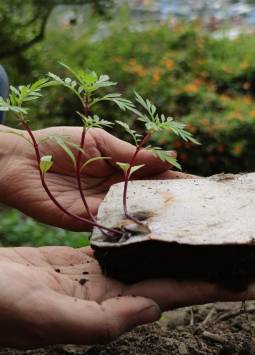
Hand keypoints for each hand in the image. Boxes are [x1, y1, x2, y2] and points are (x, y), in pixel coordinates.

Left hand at [0, 126, 192, 230]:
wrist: (22, 161)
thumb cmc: (59, 143)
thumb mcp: (99, 141)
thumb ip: (129, 154)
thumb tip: (166, 158)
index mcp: (119, 167)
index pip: (153, 175)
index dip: (175, 179)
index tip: (198, 185)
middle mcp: (115, 189)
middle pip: (149, 196)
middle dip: (172, 201)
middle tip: (199, 208)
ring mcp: (103, 206)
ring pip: (136, 212)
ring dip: (157, 216)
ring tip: (183, 221)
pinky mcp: (88, 221)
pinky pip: (115, 225)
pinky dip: (133, 226)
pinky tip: (153, 229)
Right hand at [0, 246, 251, 347]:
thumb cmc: (2, 308)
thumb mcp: (46, 318)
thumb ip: (101, 322)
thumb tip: (152, 310)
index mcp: (107, 308)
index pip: (170, 295)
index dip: (208, 288)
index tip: (244, 280)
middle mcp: (108, 294)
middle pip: (166, 277)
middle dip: (201, 267)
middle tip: (234, 252)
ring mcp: (94, 275)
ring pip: (145, 260)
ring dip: (173, 250)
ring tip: (199, 236)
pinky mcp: (79, 260)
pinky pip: (119, 247)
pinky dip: (140, 238)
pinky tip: (154, 230)